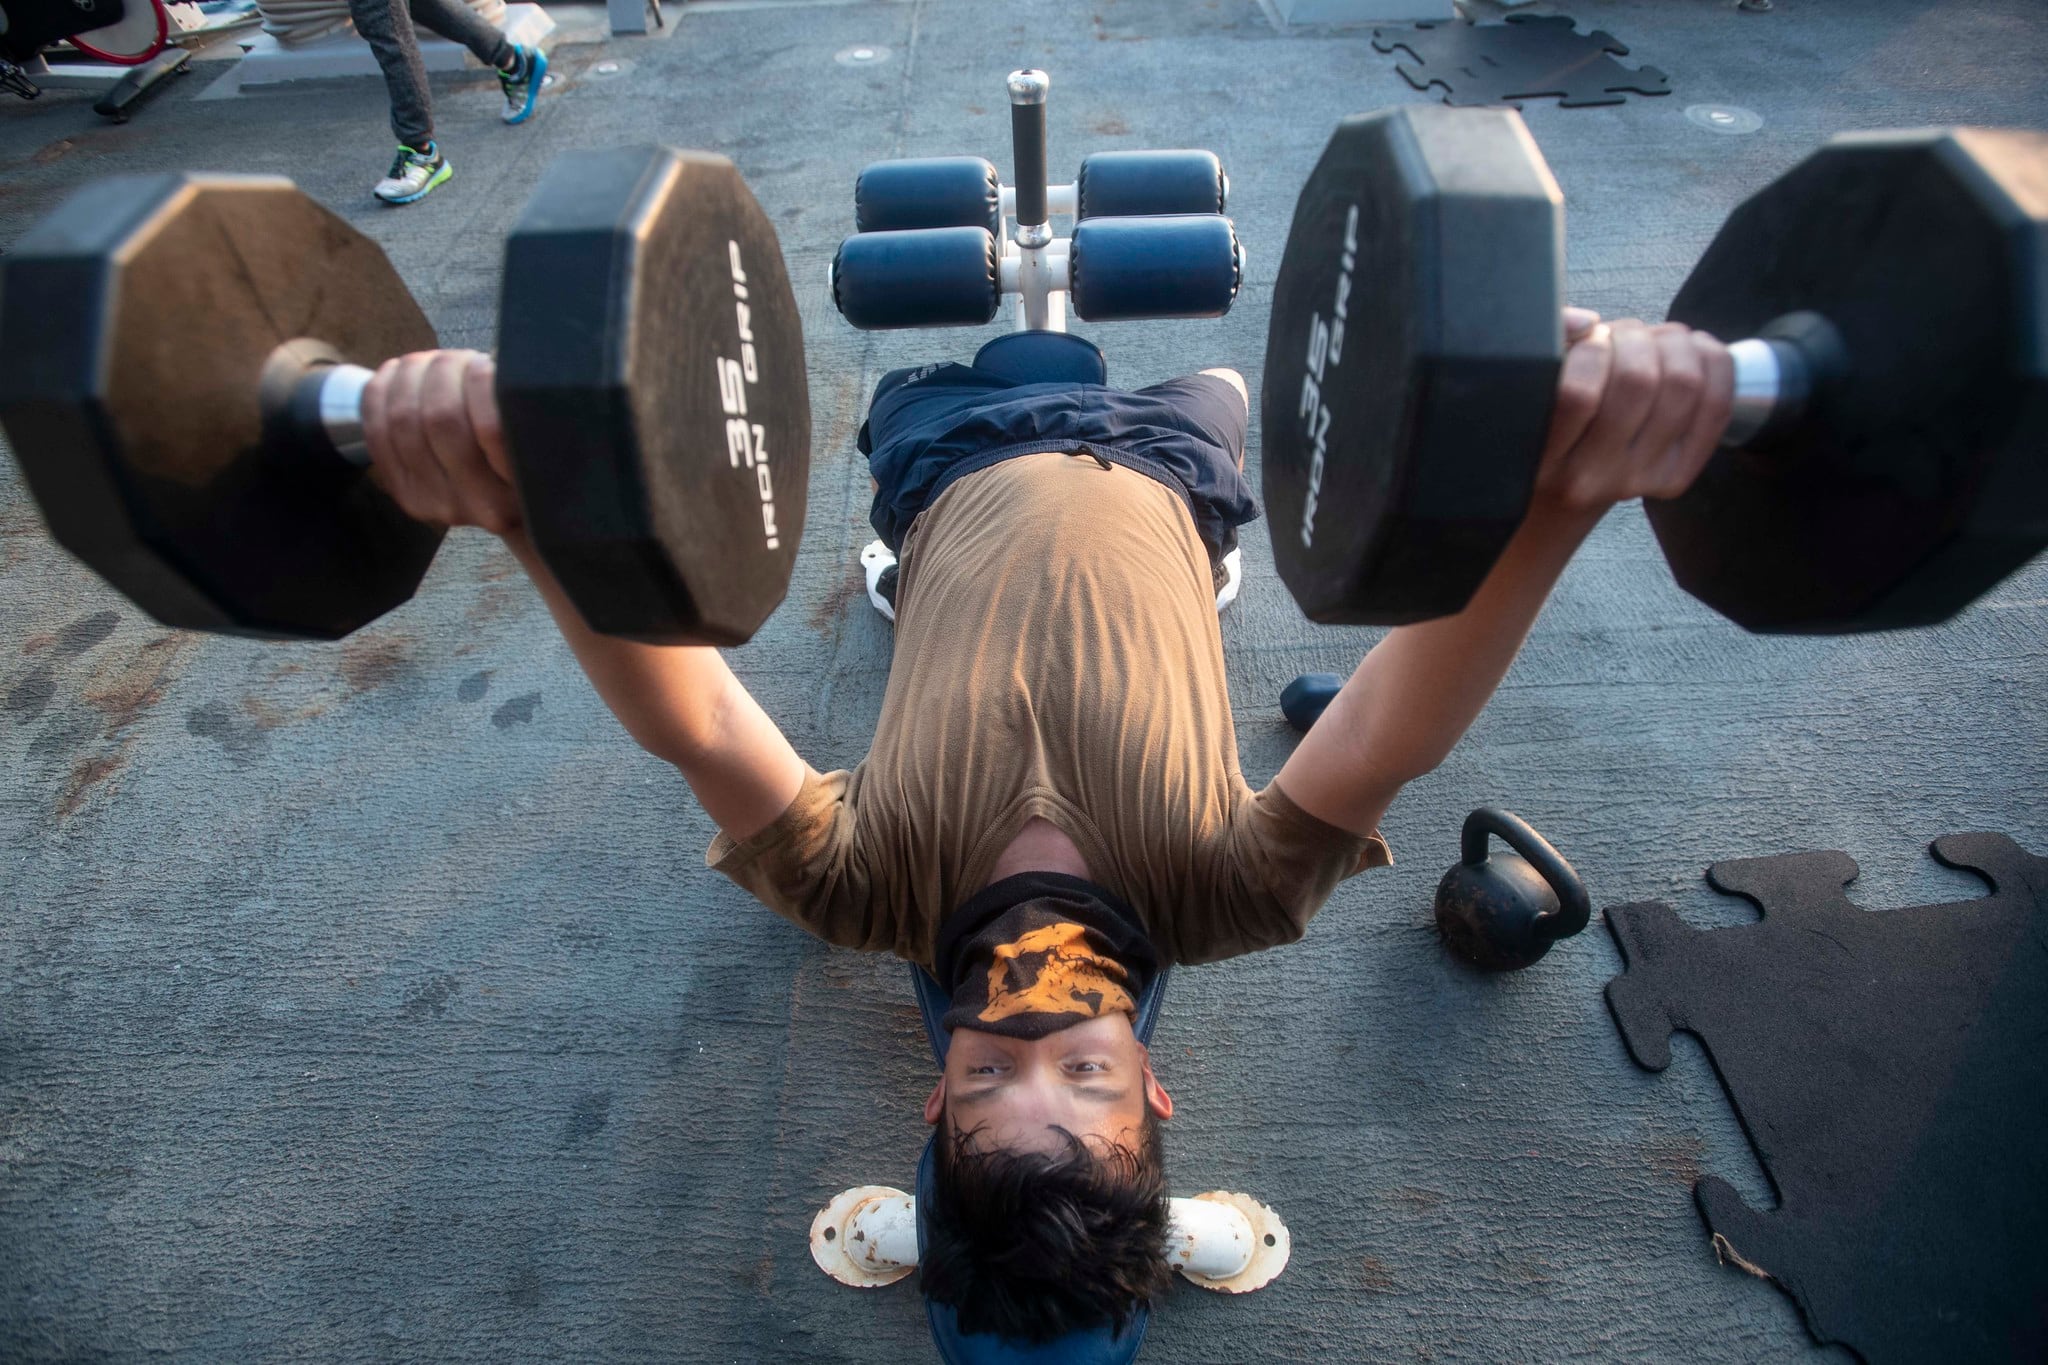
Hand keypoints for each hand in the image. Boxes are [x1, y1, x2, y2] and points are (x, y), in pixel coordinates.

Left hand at [360, 349, 522, 535]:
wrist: (511, 508)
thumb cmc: (532, 459)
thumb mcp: (542, 441)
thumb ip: (523, 410)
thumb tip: (501, 362)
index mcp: (519, 491)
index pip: (491, 427)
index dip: (480, 380)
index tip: (486, 363)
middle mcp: (475, 506)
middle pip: (441, 417)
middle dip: (445, 370)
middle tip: (459, 358)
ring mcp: (433, 502)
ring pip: (403, 418)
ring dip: (413, 375)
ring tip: (433, 362)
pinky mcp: (403, 492)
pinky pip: (376, 430)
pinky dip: (382, 390)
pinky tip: (398, 372)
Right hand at [1531, 309, 1734, 515]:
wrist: (1560, 497)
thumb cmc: (1544, 429)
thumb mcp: (1528, 394)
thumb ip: (1543, 349)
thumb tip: (1586, 322)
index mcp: (1543, 457)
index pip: (1578, 392)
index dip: (1593, 348)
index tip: (1590, 341)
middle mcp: (1589, 477)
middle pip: (1640, 381)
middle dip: (1636, 337)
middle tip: (1624, 336)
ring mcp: (1637, 480)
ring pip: (1684, 384)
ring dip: (1674, 343)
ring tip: (1654, 342)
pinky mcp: (1674, 478)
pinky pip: (1716, 406)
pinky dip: (1711, 362)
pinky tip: (1691, 351)